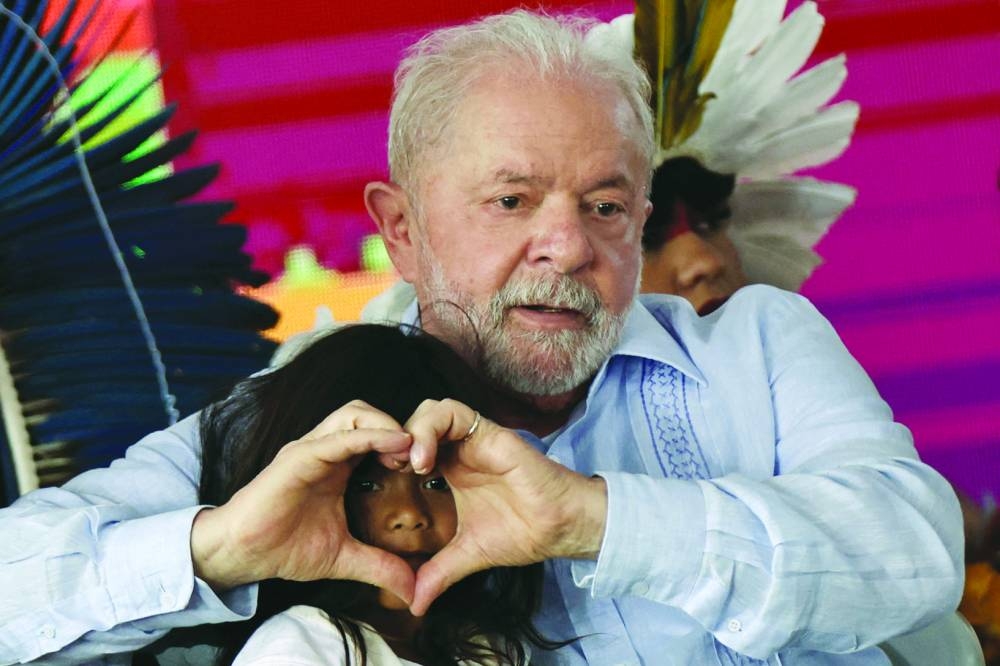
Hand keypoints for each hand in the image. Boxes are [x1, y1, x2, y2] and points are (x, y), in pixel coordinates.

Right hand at [190, 400, 416, 603]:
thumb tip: (413, 591)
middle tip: (420, 456)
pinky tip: (394, 444)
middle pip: (367, 414)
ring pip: (354, 413)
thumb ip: (379, 566)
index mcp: (338, 466)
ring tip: (409, 449)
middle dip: (398, 425)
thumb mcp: (344, 558)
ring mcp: (311, 449)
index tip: (425, 467)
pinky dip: (369, 435)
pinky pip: (338, 437)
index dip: (403, 443)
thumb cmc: (284, 548)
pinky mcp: (299, 456)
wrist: (241, 554)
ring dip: (387, 424)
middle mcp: (326, 450)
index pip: (375, 435)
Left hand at [404, 399, 608, 614]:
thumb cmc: (521, 533)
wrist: (557, 527)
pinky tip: (425, 461)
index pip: (409, 447)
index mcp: (450, 470)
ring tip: (408, 466)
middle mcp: (458, 449)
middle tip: (387, 469)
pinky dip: (430, 429)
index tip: (379, 482)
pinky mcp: (488, 431)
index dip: (389, 456)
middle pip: (413, 423)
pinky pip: (452, 411)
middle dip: (393, 441)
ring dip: (411, 433)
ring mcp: (472, 438)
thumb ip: (438, 573)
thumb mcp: (468, 554)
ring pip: (429, 411)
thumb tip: (414, 604)